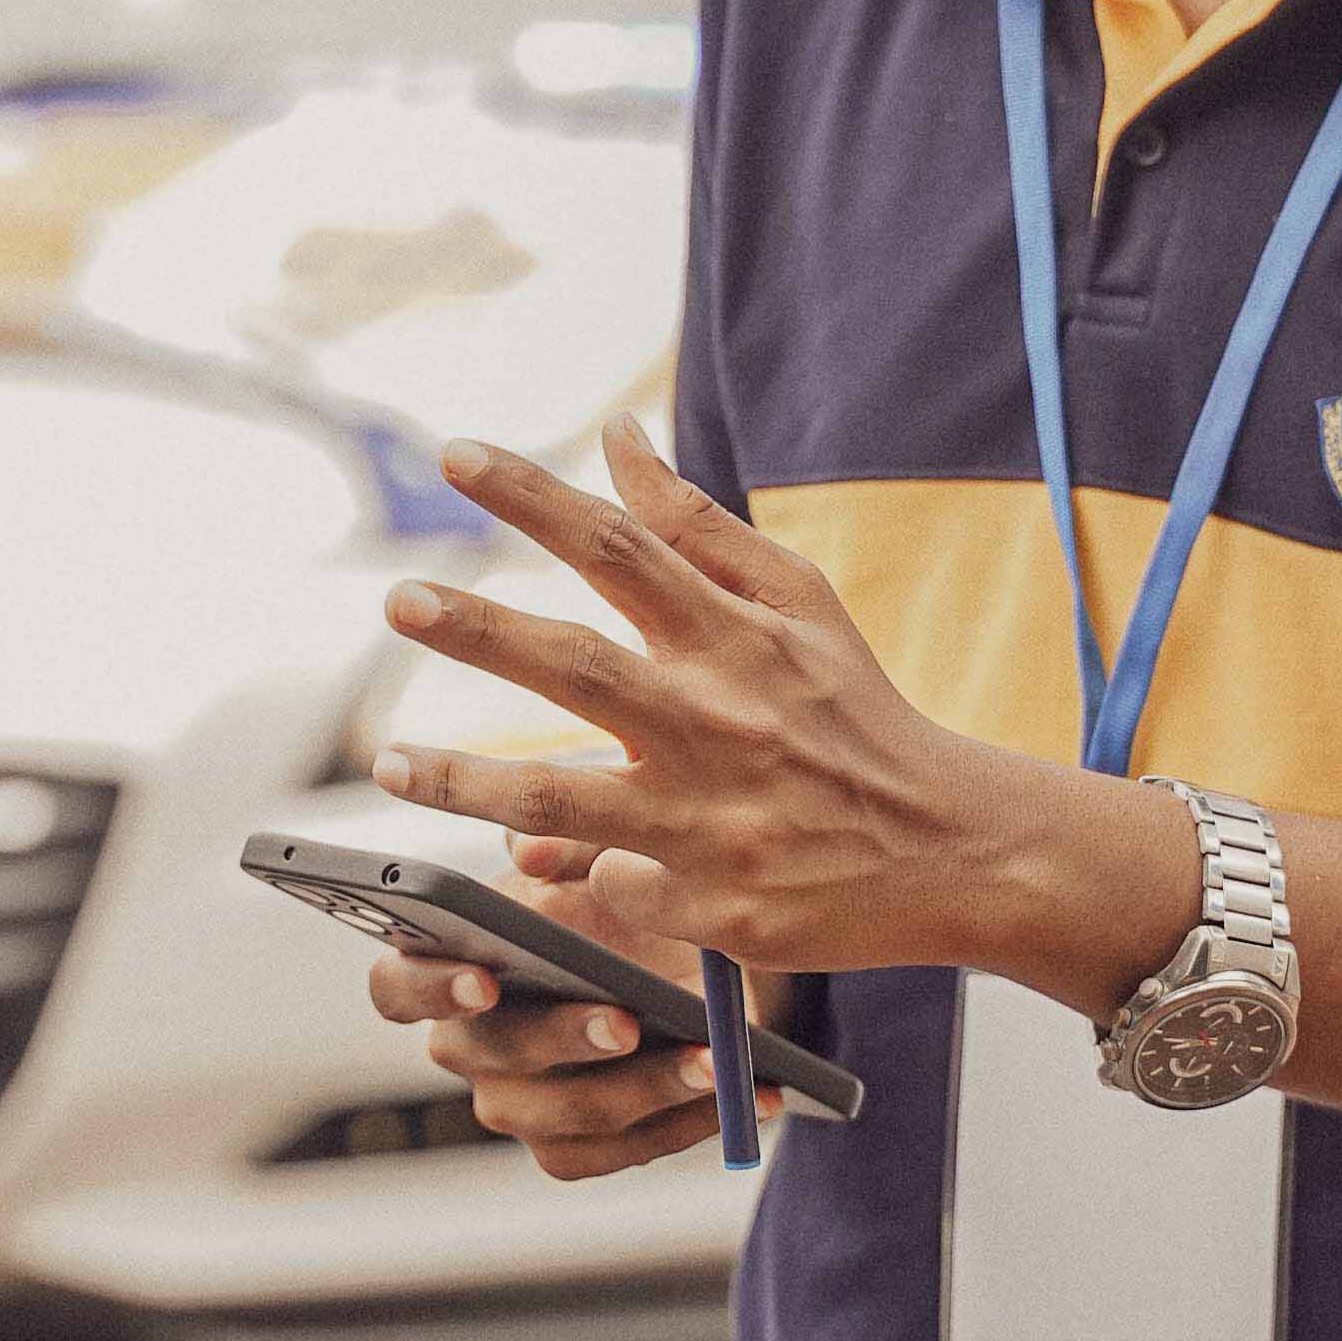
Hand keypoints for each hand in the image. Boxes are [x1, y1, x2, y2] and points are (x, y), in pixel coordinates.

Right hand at [361, 848, 757, 1179]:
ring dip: (645, 1089)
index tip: (484, 978)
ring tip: (714, 1061)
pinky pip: (614, 1153)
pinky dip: (682, 1126)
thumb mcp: (604, 857)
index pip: (397, 988)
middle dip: (562, 1039)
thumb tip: (527, 852)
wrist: (692, 954)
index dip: (429, 989)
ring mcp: (516, 1105)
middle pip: (491, 1057)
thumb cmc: (622, 897)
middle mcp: (467, 1046)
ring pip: (564, 1114)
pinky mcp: (569, 1149)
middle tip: (626, 1022)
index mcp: (445, 967)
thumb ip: (566, 845)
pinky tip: (743, 1098)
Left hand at [365, 410, 1013, 974]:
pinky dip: (570, 874)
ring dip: (464, 784)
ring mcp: (712, 819)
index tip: (456, 456)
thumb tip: (616, 435)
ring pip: (559, 800)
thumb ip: (698, 525)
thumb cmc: (856, 713)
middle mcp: (717, 720)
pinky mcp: (716, 905)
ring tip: (390, 765)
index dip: (532, 498)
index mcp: (734, 638)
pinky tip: (528, 866)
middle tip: (398, 598)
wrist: (952, 846)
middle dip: (480, 629)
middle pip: (575, 666)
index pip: (619, 547)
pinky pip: (613, 890)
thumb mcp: (798, 603)